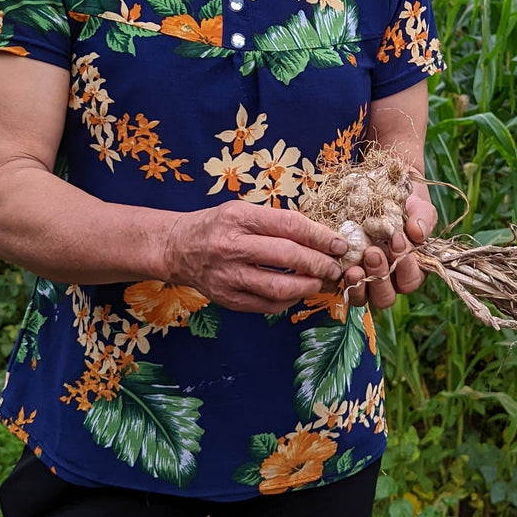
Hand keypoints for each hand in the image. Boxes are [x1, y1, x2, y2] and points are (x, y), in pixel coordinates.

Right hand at [162, 201, 346, 313]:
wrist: (178, 248)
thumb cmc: (218, 225)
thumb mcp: (243, 211)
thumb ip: (276, 221)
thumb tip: (320, 236)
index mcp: (240, 218)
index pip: (289, 225)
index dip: (319, 236)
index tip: (339, 243)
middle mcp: (232, 246)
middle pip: (286, 256)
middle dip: (318, 263)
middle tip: (335, 267)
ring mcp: (228, 276)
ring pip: (277, 286)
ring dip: (306, 286)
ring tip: (319, 282)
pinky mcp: (227, 299)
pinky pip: (265, 305)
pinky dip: (287, 301)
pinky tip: (297, 292)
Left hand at [346, 191, 435, 308]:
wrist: (379, 193)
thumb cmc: (403, 204)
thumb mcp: (418, 206)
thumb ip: (423, 218)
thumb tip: (418, 233)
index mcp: (411, 269)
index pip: (411, 279)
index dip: (405, 264)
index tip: (397, 239)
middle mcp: (390, 280)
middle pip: (387, 296)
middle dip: (381, 276)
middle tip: (372, 253)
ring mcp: (367, 280)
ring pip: (366, 298)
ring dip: (361, 285)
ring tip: (354, 268)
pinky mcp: (348, 275)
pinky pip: (346, 289)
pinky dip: (344, 282)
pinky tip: (342, 267)